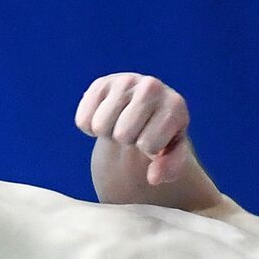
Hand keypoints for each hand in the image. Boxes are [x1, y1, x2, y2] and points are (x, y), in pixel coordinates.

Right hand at [75, 73, 191, 184]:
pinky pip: (83, 120)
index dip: (148, 150)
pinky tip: (107, 119)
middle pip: (122, 134)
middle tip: (136, 133)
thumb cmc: (162, 136)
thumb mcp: (173, 154)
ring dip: (108, 133)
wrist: (146, 113)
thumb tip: (153, 177)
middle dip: (127, 141)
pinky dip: (90, 128)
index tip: (154, 139)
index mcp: (175, 105)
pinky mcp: (101, 83)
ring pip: (100, 125)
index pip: (147, 144)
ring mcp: (125, 81)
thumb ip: (171, 169)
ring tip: (122, 125)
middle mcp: (152, 86)